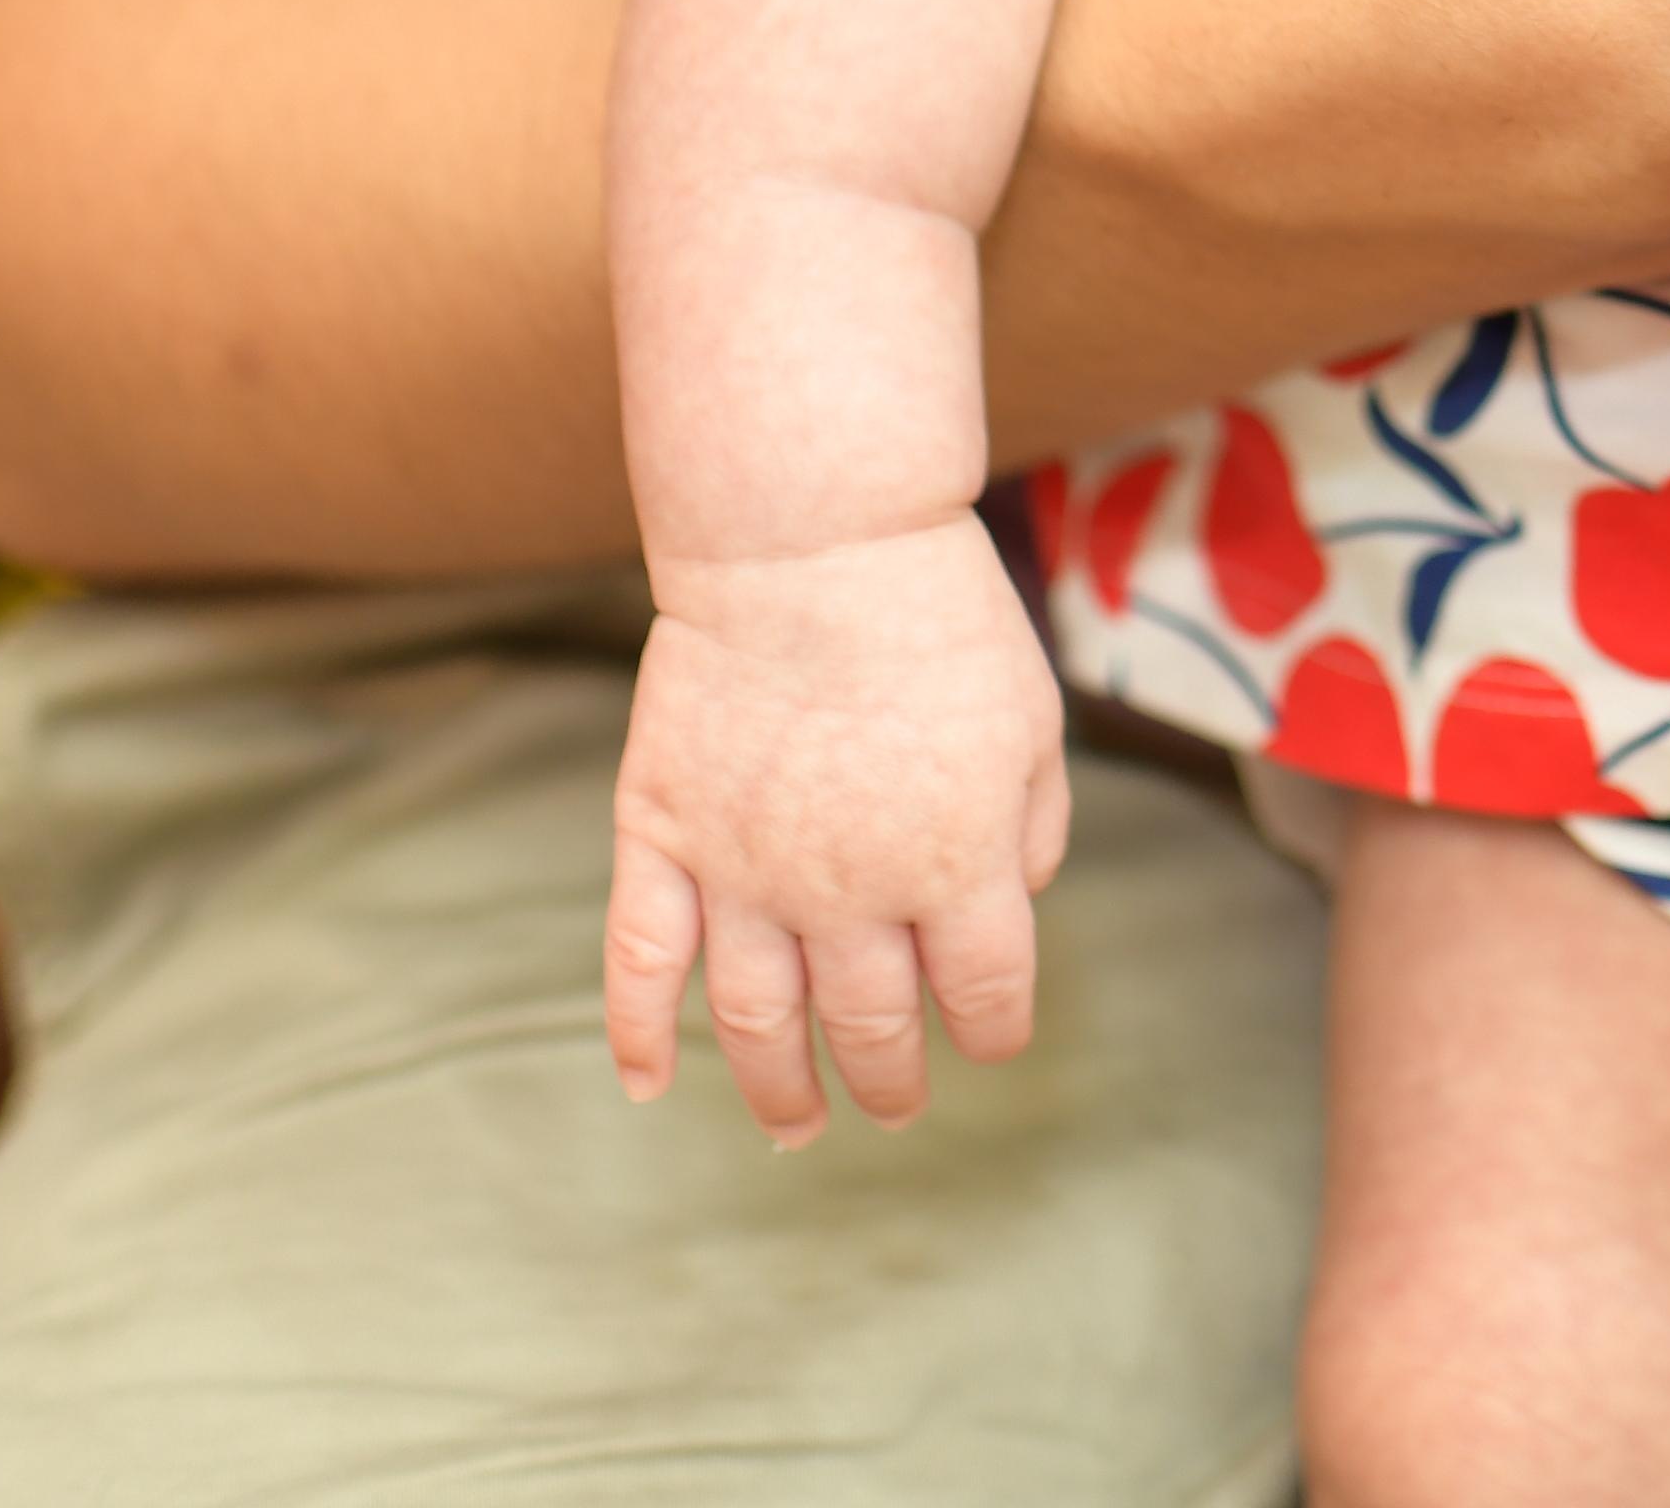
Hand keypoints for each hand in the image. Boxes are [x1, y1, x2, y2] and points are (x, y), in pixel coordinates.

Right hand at [604, 514, 1071, 1145]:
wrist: (812, 542)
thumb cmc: (939, 619)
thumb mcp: (1033, 722)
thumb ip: (1032, 828)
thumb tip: (1011, 903)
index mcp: (956, 867)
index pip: (983, 997)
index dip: (992, 1032)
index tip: (988, 1040)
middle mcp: (850, 894)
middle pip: (871, 1028)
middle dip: (891, 1080)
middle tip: (897, 1107)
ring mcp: (745, 873)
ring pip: (756, 1022)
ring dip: (777, 1089)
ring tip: (796, 1128)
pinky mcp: (665, 836)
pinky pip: (640, 961)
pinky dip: (636, 1033)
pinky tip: (646, 1086)